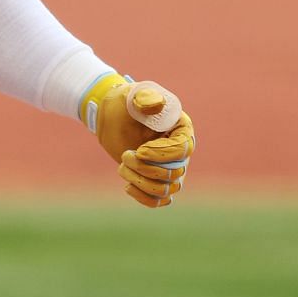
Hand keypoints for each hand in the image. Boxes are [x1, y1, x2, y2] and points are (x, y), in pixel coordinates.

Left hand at [82, 74, 195, 208]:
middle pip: (174, 172)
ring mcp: (171, 168)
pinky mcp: (158, 181)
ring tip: (122, 166)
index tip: (139, 150)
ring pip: (167, 189)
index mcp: (182, 128)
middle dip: (145, 168)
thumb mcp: (132, 96)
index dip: (161, 154)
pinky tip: (127, 185)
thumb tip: (157, 103)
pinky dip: (143, 198)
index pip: (184, 149)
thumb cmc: (125, 103)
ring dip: (141, 182)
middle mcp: (181, 151)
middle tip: (124, 154)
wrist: (112, 117)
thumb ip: (145, 97)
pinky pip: (160, 200)